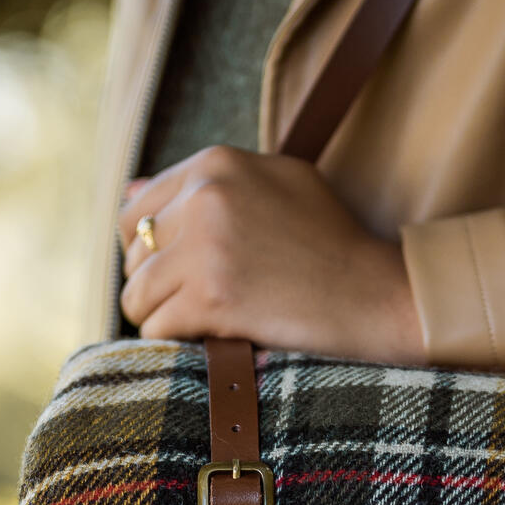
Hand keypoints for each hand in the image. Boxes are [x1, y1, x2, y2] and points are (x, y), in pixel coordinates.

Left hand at [118, 146, 424, 364]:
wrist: (375, 295)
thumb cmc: (331, 242)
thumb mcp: (277, 183)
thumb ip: (205, 182)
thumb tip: (129, 189)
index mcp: (217, 164)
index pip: (137, 207)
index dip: (148, 248)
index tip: (178, 270)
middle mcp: (205, 196)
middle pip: (131, 252)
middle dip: (151, 282)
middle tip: (189, 301)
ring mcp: (205, 248)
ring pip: (136, 294)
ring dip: (161, 316)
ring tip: (199, 323)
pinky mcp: (211, 298)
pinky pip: (156, 327)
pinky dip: (176, 341)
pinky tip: (211, 338)